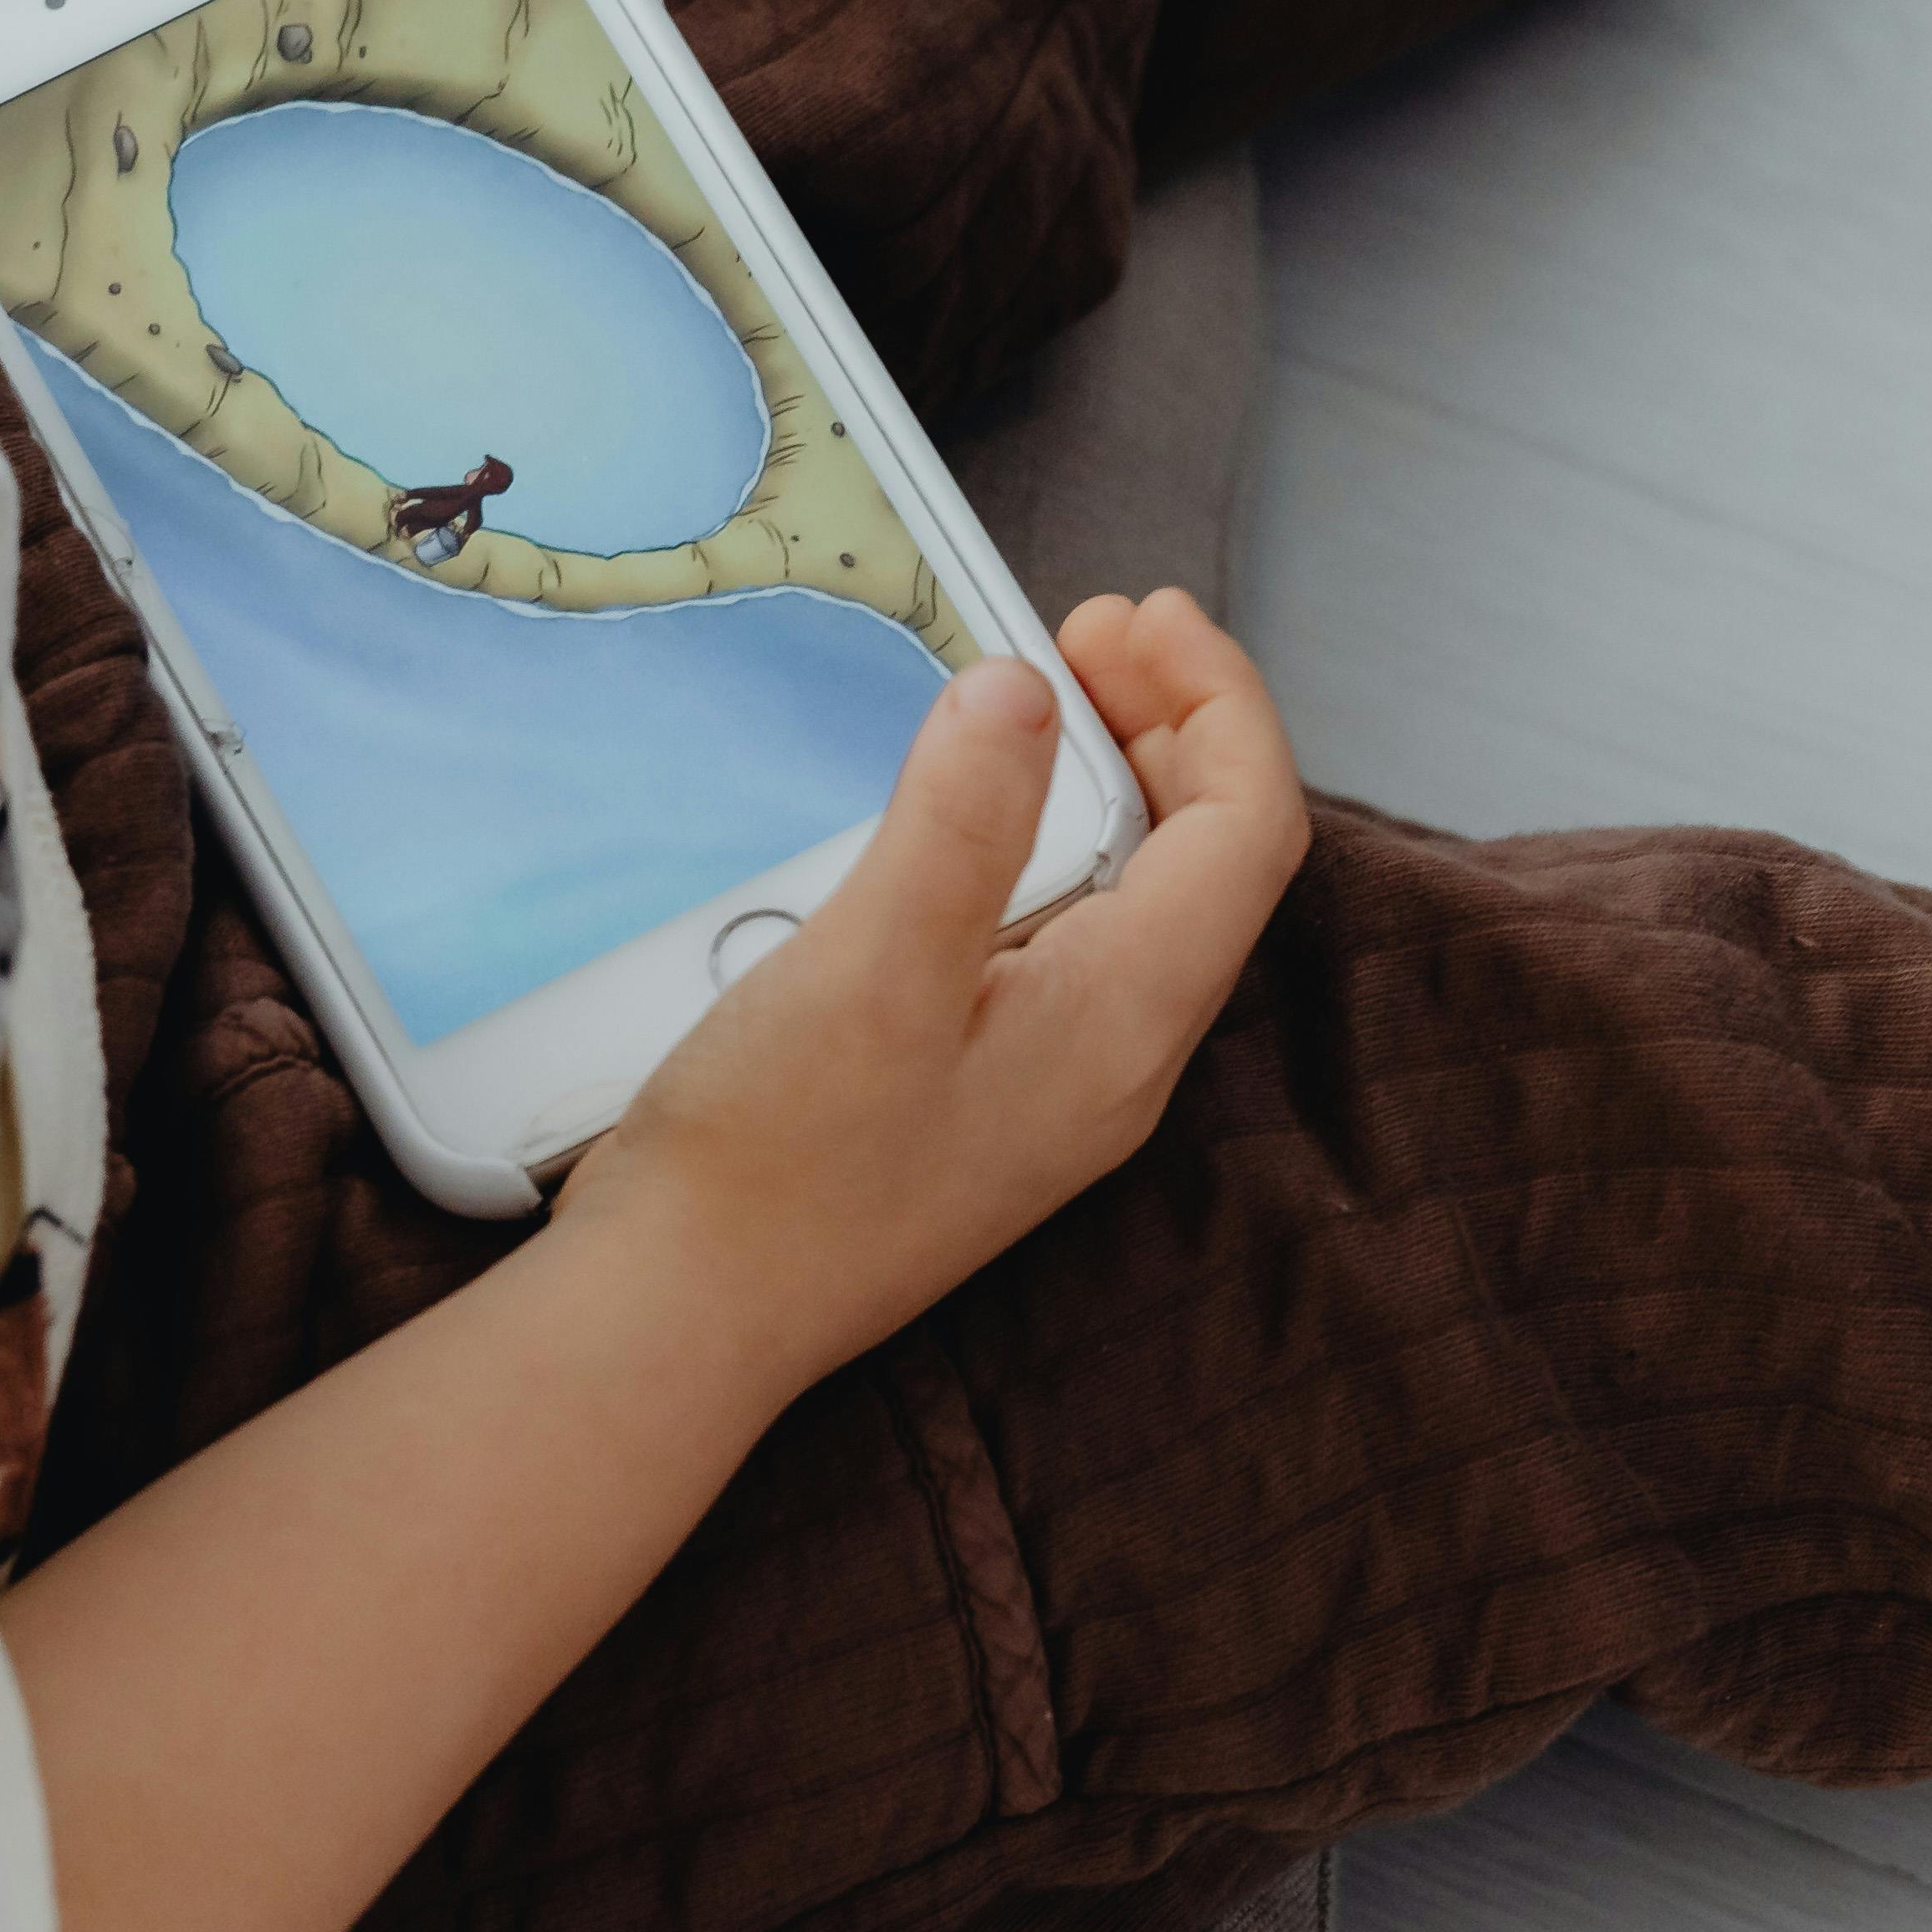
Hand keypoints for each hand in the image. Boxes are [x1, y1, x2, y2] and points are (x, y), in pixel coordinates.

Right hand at [558, 590, 1312, 1391]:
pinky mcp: (987, 1095)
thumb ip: (962, 820)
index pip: (1251, 829)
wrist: (680, 1319)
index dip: (1219, 699)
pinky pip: (1067, 941)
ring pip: (1141, 899)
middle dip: (1172, 724)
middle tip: (1086, 630)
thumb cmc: (770, 1165)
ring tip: (1036, 698)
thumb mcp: (870, 965)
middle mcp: (1118, 1059)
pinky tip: (966, 818)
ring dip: (1109, 780)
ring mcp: (1056, 1085)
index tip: (1138, 611)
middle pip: (1211, 860)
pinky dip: (1046, 846)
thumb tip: (1026, 691)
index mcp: (1125, 1019)